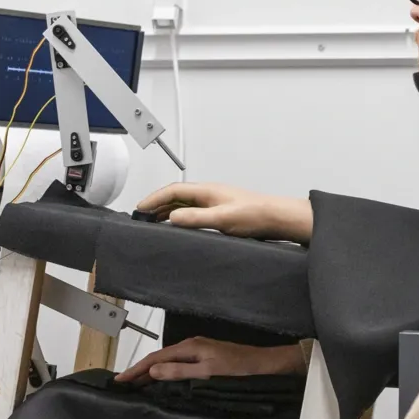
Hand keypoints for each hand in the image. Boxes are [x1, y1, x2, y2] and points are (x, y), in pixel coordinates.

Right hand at [115, 338, 305, 383]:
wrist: (264, 364)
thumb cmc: (239, 368)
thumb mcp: (208, 372)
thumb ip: (180, 372)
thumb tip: (153, 371)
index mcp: (189, 347)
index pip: (155, 359)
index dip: (136, 370)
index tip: (120, 380)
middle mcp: (191, 346)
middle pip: (159, 359)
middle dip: (139, 370)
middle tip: (122, 384)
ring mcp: (198, 351)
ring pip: (168, 362)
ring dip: (151, 372)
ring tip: (136, 384)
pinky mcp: (204, 357)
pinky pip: (177, 364)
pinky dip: (165, 372)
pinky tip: (162, 380)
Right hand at [136, 183, 313, 243]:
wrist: (277, 218)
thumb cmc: (255, 215)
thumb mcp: (222, 219)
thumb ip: (196, 218)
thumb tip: (171, 218)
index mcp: (207, 191)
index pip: (173, 191)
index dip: (154, 199)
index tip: (141, 208)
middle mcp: (209, 194)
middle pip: (176, 196)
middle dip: (158, 205)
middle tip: (143, 217)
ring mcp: (215, 203)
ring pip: (185, 205)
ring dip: (169, 212)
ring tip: (155, 223)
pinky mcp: (221, 213)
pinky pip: (194, 212)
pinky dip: (182, 218)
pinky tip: (180, 228)